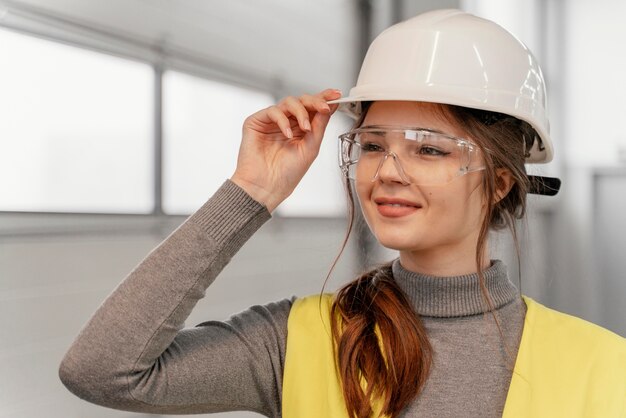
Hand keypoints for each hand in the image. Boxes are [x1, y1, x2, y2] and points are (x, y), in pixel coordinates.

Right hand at [230, 88, 340, 211]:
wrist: (266, 187)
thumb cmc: (286, 174)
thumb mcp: (311, 148)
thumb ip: (320, 125)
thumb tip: (330, 106)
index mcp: (300, 129)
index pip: (313, 108)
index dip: (324, 98)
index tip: (336, 95)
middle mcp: (286, 123)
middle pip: (302, 101)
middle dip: (315, 102)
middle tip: (324, 108)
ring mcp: (271, 122)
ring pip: (289, 102)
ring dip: (301, 112)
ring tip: (306, 128)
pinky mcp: (256, 122)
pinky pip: (273, 111)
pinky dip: (283, 120)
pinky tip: (288, 134)